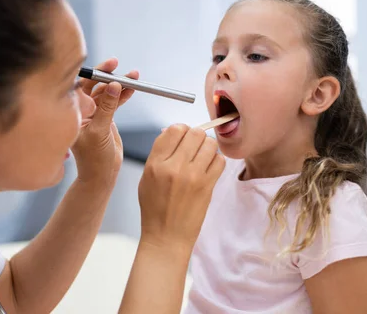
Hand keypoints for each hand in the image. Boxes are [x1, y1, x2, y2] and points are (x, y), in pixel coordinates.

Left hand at [71, 58, 138, 185]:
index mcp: (73, 111)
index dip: (94, 73)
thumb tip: (113, 85)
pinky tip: (133, 90)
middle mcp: (82, 110)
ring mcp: (94, 113)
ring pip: (107, 93)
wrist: (101, 174)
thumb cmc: (93, 158)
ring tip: (135, 78)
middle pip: (95, 85)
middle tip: (121, 68)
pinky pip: (114, 102)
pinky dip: (123, 95)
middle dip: (109, 76)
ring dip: (120, 85)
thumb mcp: (100, 131)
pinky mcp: (105, 118)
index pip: (81, 85)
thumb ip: (107, 107)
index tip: (108, 67)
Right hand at [138, 125, 225, 251]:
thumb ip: (159, 154)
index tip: (183, 138)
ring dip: (208, 148)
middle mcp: (173, 167)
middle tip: (194, 148)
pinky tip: (208, 169)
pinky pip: (220, 160)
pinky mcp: (207, 186)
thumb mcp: (147, 178)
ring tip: (202, 158)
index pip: (173, 130)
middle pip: (195, 133)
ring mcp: (192, 176)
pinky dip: (216, 161)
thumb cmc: (155, 208)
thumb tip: (173, 132)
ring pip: (210, 144)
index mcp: (155, 163)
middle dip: (196, 137)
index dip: (181, 130)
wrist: (166, 237)